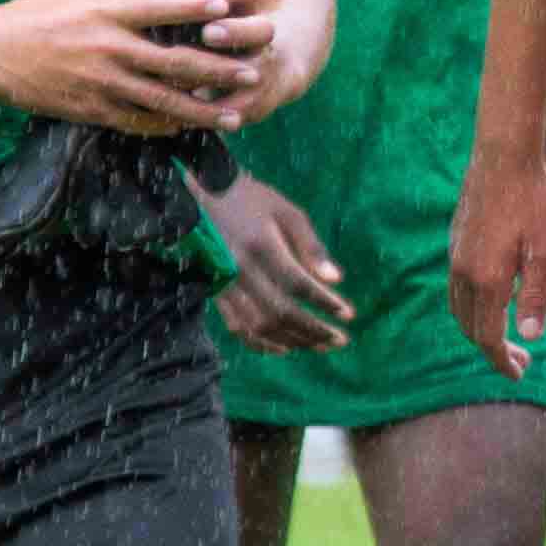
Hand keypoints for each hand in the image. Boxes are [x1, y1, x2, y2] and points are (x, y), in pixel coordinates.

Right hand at [0, 0, 258, 136]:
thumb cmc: (29, 12)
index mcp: (106, 10)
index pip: (160, 7)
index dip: (196, 8)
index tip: (229, 9)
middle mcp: (110, 46)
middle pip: (175, 60)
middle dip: (218, 70)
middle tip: (251, 73)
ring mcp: (101, 81)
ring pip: (163, 100)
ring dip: (203, 109)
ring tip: (234, 116)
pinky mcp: (90, 108)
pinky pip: (136, 121)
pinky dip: (165, 125)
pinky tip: (187, 128)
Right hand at [211, 173, 353, 352]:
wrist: (196, 197)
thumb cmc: (247, 199)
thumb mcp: (285, 211)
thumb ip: (310, 245)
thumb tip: (335, 279)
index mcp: (261, 246)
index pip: (297, 284)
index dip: (324, 302)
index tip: (349, 314)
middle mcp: (241, 271)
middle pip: (280, 312)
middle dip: (313, 330)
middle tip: (340, 340)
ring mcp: (225, 285)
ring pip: (259, 325)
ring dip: (292, 341)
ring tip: (320, 347)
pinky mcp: (214, 294)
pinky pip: (237, 327)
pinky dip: (261, 343)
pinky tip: (283, 349)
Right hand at [448, 145, 545, 377]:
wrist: (504, 155)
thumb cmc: (533, 199)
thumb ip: (537, 294)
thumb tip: (531, 335)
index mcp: (487, 278)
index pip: (488, 336)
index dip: (501, 361)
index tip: (518, 374)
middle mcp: (464, 272)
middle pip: (470, 328)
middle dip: (493, 350)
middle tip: (521, 361)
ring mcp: (456, 256)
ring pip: (459, 309)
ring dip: (479, 330)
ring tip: (506, 337)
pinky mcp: (456, 242)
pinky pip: (456, 288)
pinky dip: (472, 307)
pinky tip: (495, 301)